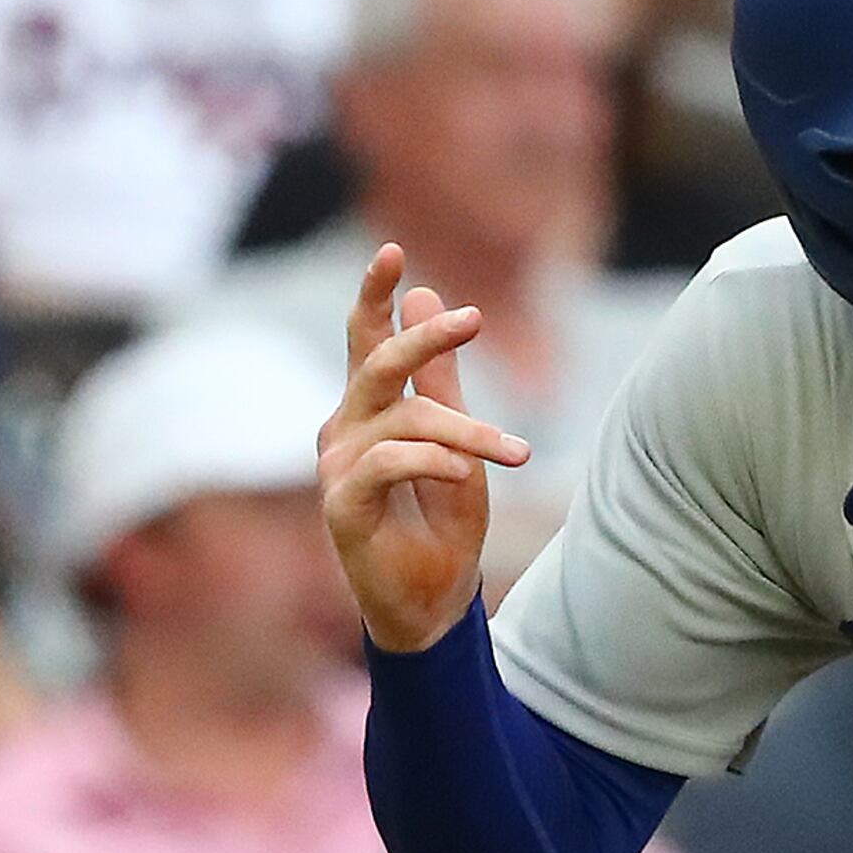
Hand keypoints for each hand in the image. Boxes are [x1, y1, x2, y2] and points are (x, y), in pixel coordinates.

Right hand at [321, 243, 528, 654]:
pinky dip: (431, 462)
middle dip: (425, 340)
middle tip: (475, 319)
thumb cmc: (442, 521)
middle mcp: (344, 429)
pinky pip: (387, 463)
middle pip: (377, 365)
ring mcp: (338, 467)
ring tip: (515, 452)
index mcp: (367, 410)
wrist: (434, 600)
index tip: (394, 252)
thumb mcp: (456, 440)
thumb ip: (440, 378)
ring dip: (466, 431)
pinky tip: (462, 474)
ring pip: (403, 419)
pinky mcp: (342, 505)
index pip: (363, 339)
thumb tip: (425, 297)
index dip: (374, 295)